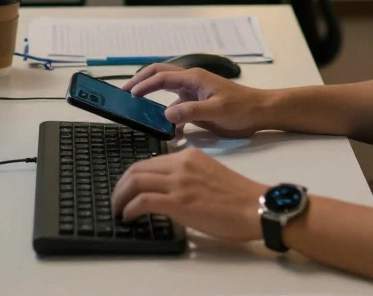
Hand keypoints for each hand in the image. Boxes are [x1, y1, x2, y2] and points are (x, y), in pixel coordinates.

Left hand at [112, 147, 266, 241]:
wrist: (256, 207)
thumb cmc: (238, 197)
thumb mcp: (208, 174)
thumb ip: (187, 176)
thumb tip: (168, 190)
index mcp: (188, 155)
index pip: (150, 161)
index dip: (133, 176)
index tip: (128, 189)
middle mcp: (180, 164)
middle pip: (137, 169)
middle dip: (121, 186)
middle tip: (117, 200)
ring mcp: (178, 182)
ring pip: (135, 182)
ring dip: (120, 197)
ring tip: (118, 210)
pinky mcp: (177, 201)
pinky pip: (142, 201)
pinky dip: (129, 208)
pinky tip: (128, 217)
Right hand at [124, 64, 272, 137]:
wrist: (261, 111)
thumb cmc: (242, 107)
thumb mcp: (216, 110)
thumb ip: (191, 112)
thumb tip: (166, 114)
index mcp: (194, 78)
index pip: (162, 77)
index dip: (144, 84)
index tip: (130, 93)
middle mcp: (191, 82)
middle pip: (159, 75)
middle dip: (141, 81)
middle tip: (125, 92)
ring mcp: (193, 92)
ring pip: (166, 90)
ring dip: (152, 96)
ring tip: (136, 106)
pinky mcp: (197, 104)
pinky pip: (176, 106)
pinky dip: (167, 114)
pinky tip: (165, 127)